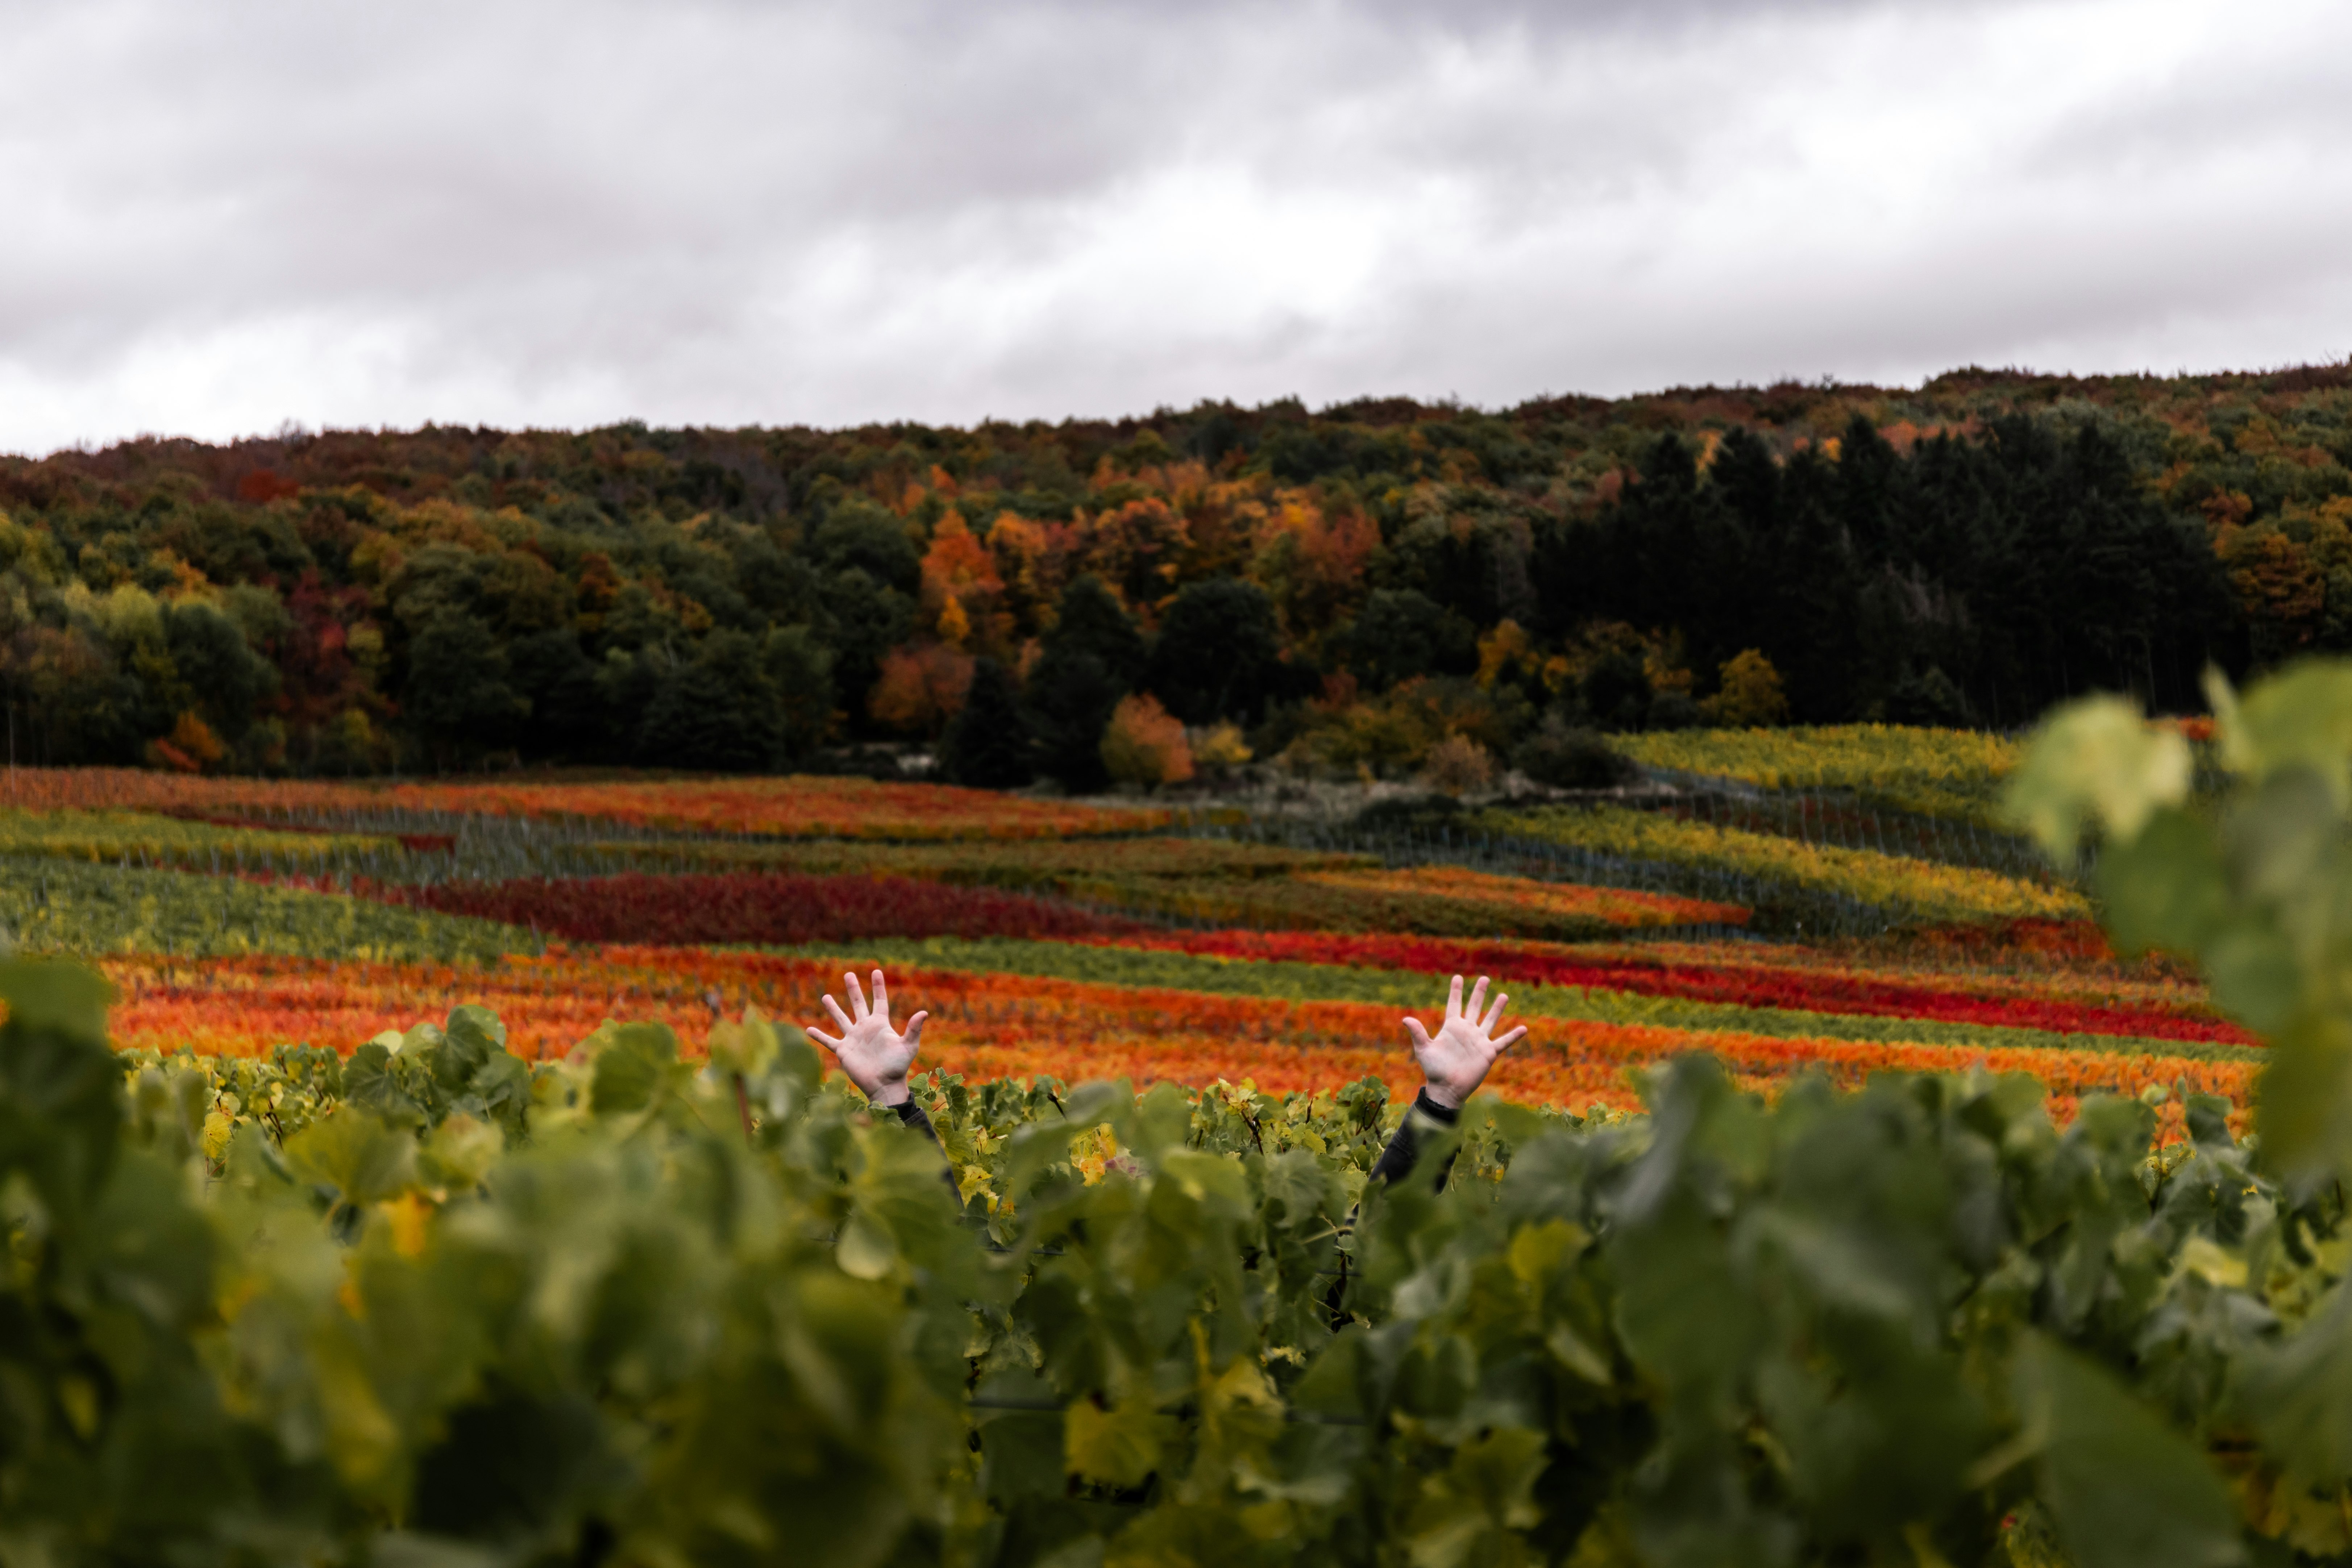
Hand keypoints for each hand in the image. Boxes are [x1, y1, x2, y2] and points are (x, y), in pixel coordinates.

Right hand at [805, 969, 927, 1106]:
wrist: (884, 1085)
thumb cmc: (898, 1067)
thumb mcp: (908, 1046)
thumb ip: (914, 1029)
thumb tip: (924, 1012)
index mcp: (880, 1025)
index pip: (879, 1000)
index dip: (878, 986)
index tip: (876, 971)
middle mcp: (865, 1028)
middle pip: (859, 1004)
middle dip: (854, 989)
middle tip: (849, 974)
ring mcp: (853, 1039)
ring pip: (841, 1019)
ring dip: (833, 1008)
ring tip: (825, 996)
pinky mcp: (844, 1051)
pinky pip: (828, 1041)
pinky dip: (819, 1036)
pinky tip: (808, 1029)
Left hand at [1402, 975, 1525, 1110]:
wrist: (1447, 1089)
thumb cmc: (1434, 1070)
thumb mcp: (1424, 1049)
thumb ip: (1418, 1033)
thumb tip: (1405, 1018)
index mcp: (1451, 1027)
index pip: (1454, 1005)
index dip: (1455, 991)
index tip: (1457, 977)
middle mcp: (1466, 1031)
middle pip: (1474, 1007)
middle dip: (1479, 993)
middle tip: (1484, 978)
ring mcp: (1478, 1041)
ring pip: (1490, 1020)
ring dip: (1497, 1008)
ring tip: (1503, 995)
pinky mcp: (1488, 1053)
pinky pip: (1503, 1042)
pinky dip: (1513, 1036)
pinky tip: (1523, 1028)